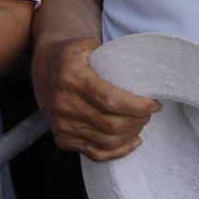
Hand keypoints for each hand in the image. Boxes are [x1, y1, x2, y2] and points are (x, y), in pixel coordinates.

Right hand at [31, 38, 159, 161]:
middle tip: (148, 112)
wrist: (44, 68)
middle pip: (112, 125)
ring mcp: (61, 124)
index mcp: (72, 77)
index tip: (153, 104)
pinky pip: (96, 154)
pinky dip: (118, 151)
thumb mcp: (87, 44)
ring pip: (107, 142)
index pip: (111, 100)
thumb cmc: (72, 56)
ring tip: (141, 122)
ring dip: (131, 134)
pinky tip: (132, 140)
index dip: (137, 106)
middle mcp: (63, 104)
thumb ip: (112, 56)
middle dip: (138, 120)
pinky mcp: (62, 139)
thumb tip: (144, 72)